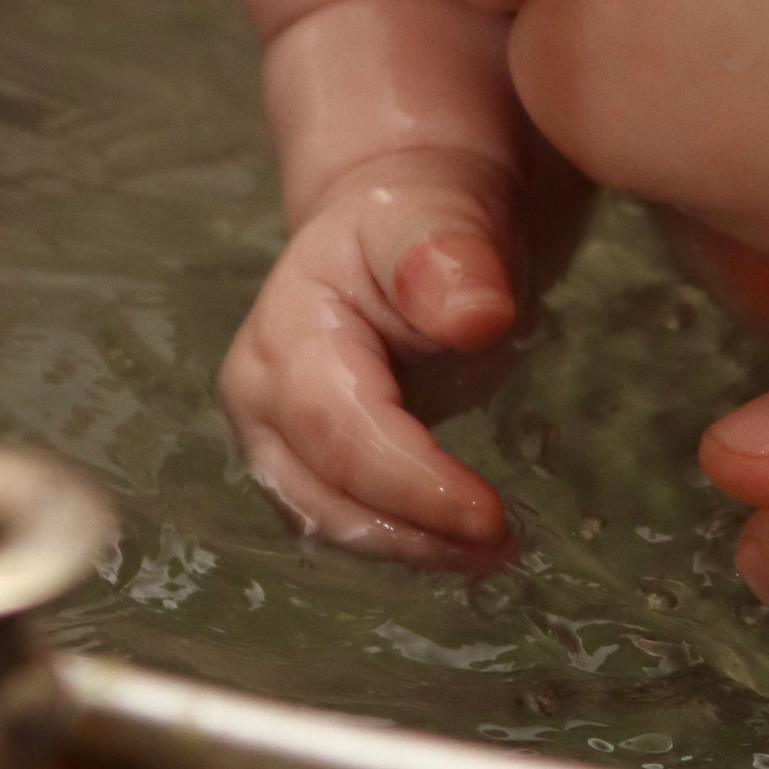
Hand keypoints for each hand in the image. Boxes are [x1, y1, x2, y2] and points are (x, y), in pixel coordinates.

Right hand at [218, 149, 529, 570]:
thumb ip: (446, 256)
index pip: (341, 433)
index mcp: (287, 336)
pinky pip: (349, 517)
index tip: (490, 516)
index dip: (412, 484)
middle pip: (325, 495)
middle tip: (506, 550)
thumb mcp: (436, 215)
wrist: (399, 227)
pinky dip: (406, 538)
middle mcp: (262, 397)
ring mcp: (276, 437)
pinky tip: (467, 544)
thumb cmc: (420, 219)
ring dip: (412, 549)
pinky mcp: (306, 463)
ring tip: (498, 554)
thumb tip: (478, 315)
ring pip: (331, 520)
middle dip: (413, 534)